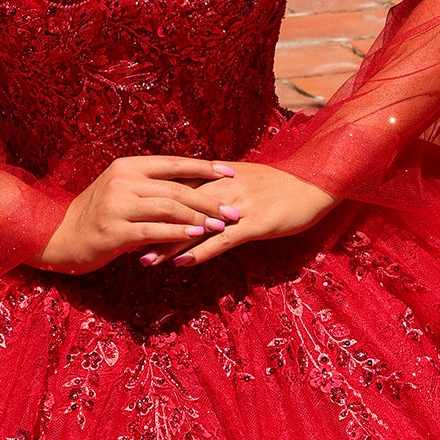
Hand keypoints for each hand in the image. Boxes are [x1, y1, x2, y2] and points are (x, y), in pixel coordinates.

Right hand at [37, 155, 242, 274]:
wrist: (61, 236)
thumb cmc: (98, 214)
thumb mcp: (121, 190)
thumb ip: (150, 185)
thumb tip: (191, 183)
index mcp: (127, 166)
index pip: (174, 163)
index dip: (205, 167)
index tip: (231, 173)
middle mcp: (122, 181)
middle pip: (176, 188)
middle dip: (209, 200)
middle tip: (233, 211)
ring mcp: (117, 205)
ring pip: (168, 208)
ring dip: (199, 218)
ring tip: (221, 226)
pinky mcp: (114, 231)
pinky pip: (154, 230)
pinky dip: (178, 233)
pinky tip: (196, 237)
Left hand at [138, 161, 335, 269]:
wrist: (315, 182)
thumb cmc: (281, 185)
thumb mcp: (245, 180)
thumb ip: (218, 186)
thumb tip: (193, 196)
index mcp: (219, 175)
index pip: (177, 188)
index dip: (151, 202)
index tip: (126, 215)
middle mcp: (224, 188)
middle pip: (178, 207)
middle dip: (150, 224)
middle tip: (123, 240)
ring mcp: (238, 206)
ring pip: (195, 225)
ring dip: (168, 243)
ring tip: (143, 259)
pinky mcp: (255, 223)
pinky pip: (223, 240)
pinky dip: (201, 252)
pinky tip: (183, 264)